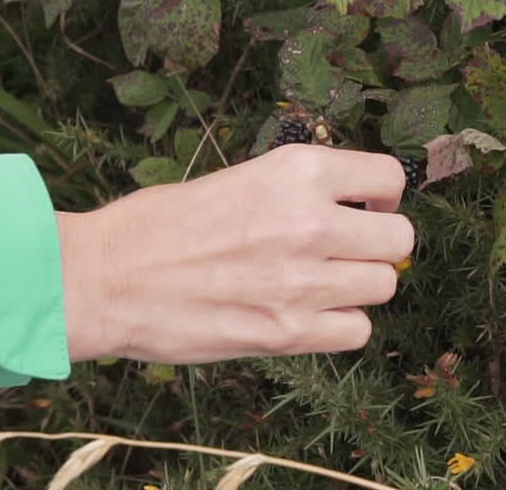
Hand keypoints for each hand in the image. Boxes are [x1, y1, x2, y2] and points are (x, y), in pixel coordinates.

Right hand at [56, 143, 413, 364]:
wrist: (106, 277)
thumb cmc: (157, 224)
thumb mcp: (236, 179)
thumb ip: (294, 192)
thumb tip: (342, 209)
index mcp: (298, 171)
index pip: (389, 178)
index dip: (382, 196)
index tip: (365, 207)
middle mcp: (312, 222)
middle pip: (399, 238)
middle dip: (377, 244)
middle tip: (346, 250)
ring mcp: (304, 281)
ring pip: (384, 284)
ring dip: (360, 285)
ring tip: (321, 284)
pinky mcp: (289, 333)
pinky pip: (358, 331)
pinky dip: (340, 326)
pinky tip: (308, 316)